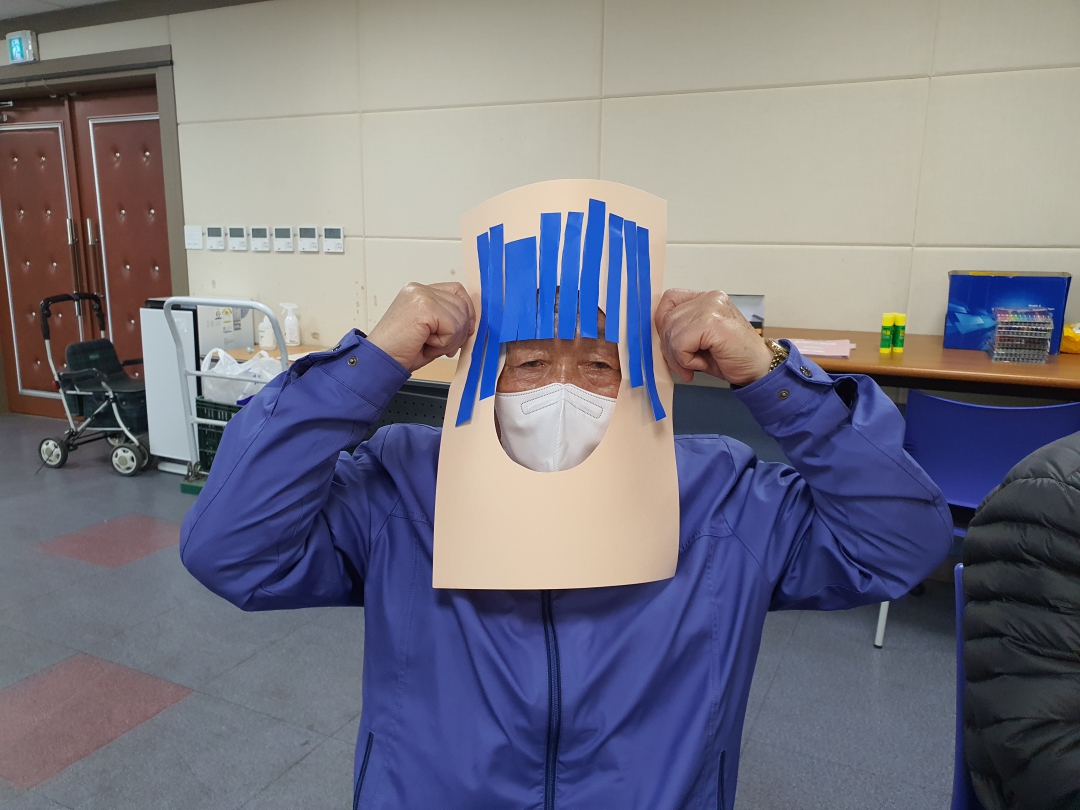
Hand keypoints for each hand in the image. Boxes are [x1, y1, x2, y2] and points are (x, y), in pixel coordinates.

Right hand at [367, 282, 474, 372]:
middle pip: (462, 303)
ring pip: (460, 317)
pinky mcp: (424, 307)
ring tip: (428, 344)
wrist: (379, 361)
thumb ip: (448, 321)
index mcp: (419, 292)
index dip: (466, 313)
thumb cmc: (400, 350)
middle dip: (459, 330)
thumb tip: (472, 324)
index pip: (457, 291)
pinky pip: (453, 327)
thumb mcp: (429, 331)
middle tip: (440, 346)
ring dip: (450, 339)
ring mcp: (421, 295)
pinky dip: (444, 342)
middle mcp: (419, 289)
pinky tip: (426, 344)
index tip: (463, 332)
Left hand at [654, 289, 773, 385]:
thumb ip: (681, 331)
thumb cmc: (732, 357)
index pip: (669, 300)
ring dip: (678, 357)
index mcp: (706, 298)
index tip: (672, 346)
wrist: (759, 370)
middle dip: (670, 349)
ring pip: (672, 332)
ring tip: (694, 366)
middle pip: (667, 319)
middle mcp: (709, 298)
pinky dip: (686, 359)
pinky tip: (700, 364)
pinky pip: (681, 343)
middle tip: (683, 366)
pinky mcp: (712, 323)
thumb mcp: (700, 340)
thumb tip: (655, 337)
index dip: (663, 325)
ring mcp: (711, 307)